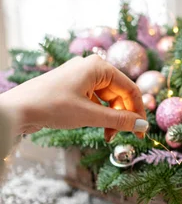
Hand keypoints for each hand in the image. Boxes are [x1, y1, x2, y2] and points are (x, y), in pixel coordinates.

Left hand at [0, 55, 146, 140]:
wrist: (15, 109)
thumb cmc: (52, 107)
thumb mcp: (90, 115)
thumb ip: (119, 120)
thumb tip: (143, 126)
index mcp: (99, 67)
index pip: (130, 89)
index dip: (138, 112)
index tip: (142, 132)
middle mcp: (92, 68)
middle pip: (119, 94)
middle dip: (122, 116)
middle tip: (121, 136)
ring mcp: (81, 77)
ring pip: (107, 99)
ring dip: (110, 118)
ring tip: (106, 135)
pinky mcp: (73, 87)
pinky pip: (95, 100)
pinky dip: (99, 115)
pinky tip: (97, 127)